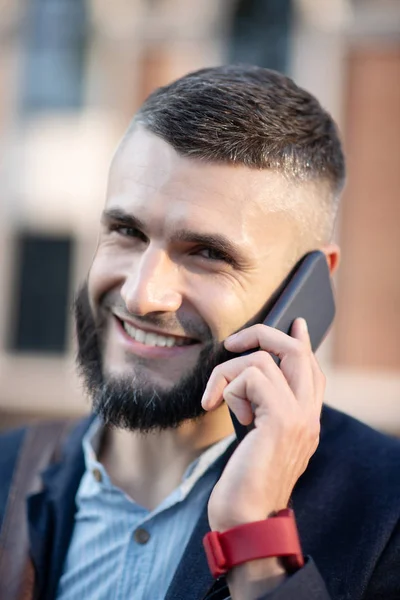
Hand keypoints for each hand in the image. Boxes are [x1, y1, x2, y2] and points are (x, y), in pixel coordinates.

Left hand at [201, 318, 324, 532]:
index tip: (295, 323)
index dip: (301, 342)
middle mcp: (307, 415)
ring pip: (264, 359)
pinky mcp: (280, 420)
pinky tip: (218, 409)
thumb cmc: (243, 483)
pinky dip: (226, 387)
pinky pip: (251, 375)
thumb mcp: (258, 441)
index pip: (312, 370)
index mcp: (305, 420)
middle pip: (297, 352)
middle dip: (263, 336)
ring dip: (227, 372)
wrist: (245, 520)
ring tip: (214, 399)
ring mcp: (298, 417)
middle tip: (233, 343)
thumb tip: (253, 379)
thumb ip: (265, 411)